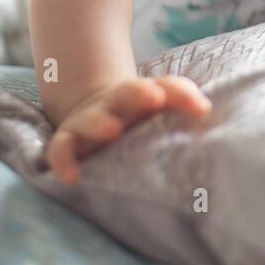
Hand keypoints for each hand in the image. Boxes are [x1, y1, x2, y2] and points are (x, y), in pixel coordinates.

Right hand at [44, 75, 210, 183]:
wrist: (94, 113)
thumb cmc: (137, 113)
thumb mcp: (159, 102)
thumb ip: (182, 99)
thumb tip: (204, 109)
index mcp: (140, 96)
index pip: (163, 88)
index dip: (177, 94)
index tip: (193, 105)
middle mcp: (114, 106)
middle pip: (124, 94)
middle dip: (137, 94)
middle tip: (153, 97)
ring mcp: (88, 123)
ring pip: (90, 120)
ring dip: (100, 123)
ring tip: (112, 129)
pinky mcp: (68, 142)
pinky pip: (60, 151)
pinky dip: (64, 161)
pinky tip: (72, 177)